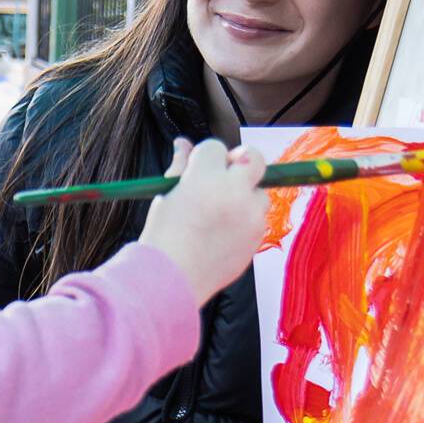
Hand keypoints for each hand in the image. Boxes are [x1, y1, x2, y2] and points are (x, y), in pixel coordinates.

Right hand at [138, 138, 266, 305]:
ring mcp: (250, 216)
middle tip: (225, 173)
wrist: (172, 278)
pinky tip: (222, 233)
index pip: (214, 147)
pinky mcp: (258, 237)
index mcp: (205, 177)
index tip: (196, 168)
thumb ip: (180, 167)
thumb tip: (182, 143)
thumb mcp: (166, 196)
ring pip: (259, 191)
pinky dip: (244, 220)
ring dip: (244, 194)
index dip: (204, 157)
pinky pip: (257, 218)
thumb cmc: (163, 236)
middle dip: (241, 160)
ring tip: (219, 213)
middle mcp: (234, 192)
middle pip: (253, 157)